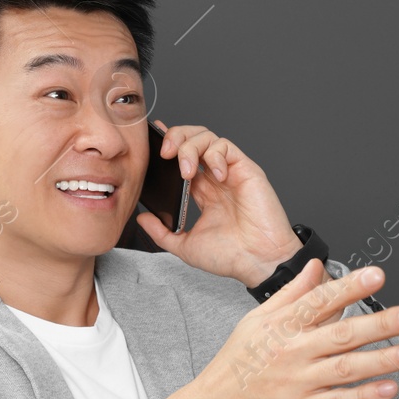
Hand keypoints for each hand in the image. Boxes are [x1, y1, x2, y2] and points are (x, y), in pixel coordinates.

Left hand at [134, 120, 303, 286]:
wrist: (257, 262)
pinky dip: (214, 155)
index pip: (183, 158)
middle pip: (193, 139)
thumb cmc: (231, 256)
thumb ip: (161, 233)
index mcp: (203, 192)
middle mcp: (216, 178)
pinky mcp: (246, 169)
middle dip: (175, 137)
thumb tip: (142, 218)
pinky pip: (226, 146)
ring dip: (190, 147)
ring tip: (186, 171)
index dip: (168, 145)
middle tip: (164, 153)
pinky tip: (215, 175)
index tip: (152, 142)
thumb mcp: (186, 246)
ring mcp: (231, 172)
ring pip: (207, 137)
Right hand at [153, 260, 398, 398]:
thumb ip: (291, 295)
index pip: (321, 300)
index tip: (378, 274)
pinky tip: (391, 388)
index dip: (351, 286)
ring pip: (346, 368)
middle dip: (382, 322)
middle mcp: (291, 352)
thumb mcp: (255, 322)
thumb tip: (316, 265)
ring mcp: (296, 384)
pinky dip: (364, 396)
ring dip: (383, 359)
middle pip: (342, 333)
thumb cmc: (234, 367)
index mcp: (281, 326)